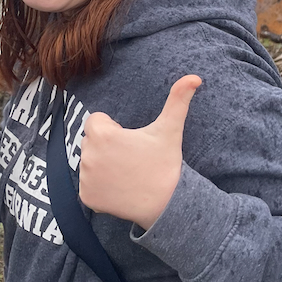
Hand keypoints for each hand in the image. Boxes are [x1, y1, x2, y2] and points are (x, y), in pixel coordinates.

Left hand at [78, 76, 201, 230]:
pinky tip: (119, 188)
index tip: (129, 141)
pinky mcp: (87, 197)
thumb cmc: (165, 164)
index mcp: (102, 134)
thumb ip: (178, 100)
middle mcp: (88, 156)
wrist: (166, 205)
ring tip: (125, 172)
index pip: (96, 121)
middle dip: (106, 146)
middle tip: (129, 158)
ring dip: (102, 165)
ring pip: (89, 162)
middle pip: (91, 141)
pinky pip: (88, 185)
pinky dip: (99, 187)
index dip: (113, 129)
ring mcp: (85, 179)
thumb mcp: (170, 130)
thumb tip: (195, 77)